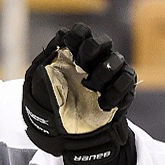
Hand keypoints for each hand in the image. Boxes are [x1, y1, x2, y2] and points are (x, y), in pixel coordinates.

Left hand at [22, 23, 136, 164]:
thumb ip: (43, 64)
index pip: (80, 32)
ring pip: (116, 59)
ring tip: (89, 88)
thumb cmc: (54, 104)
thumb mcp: (38, 86)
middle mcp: (94, 59)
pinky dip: (115, 91)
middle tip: (81, 66)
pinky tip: (103, 104)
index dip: (76, 35)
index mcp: (74, 53)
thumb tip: (53, 44)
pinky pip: (126, 80)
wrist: (72, 132)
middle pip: (101, 41)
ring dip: (101, 74)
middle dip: (91, 50)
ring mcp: (111, 71)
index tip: (67, 46)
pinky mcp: (124, 86)